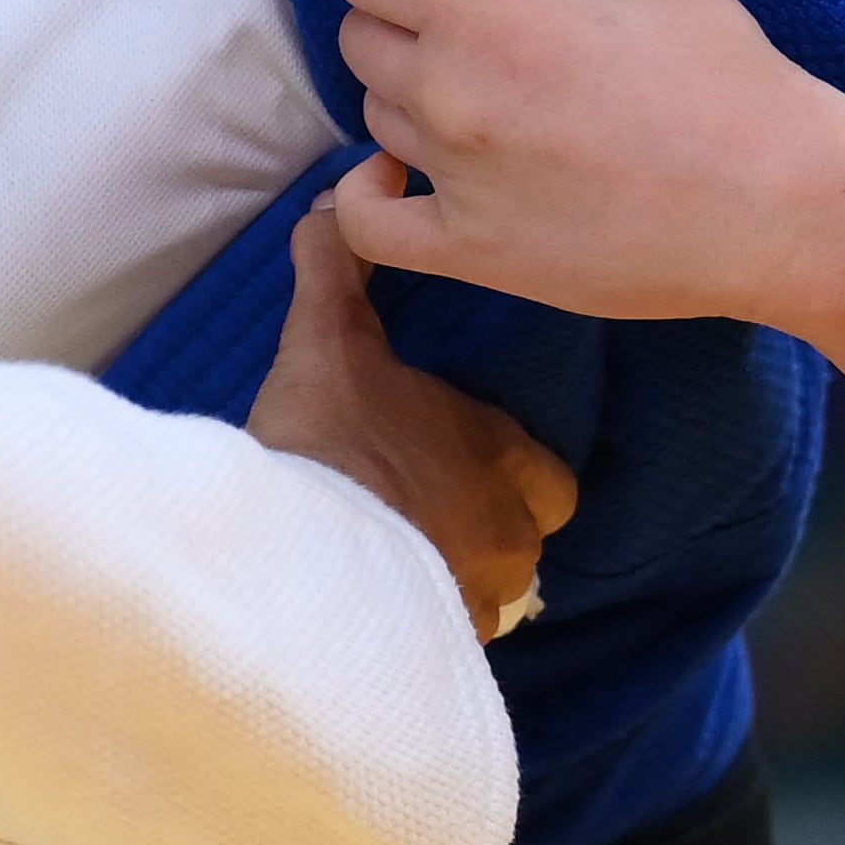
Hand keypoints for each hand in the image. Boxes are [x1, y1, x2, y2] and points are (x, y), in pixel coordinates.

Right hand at [249, 199, 577, 640]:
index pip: (548, 475)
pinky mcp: (444, 646)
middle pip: (521, 537)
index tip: (461, 459)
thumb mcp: (328, 338)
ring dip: (453, 578)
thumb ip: (337, 268)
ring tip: (394, 562)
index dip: (509, 468)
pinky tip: (376, 606)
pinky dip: (423, 624)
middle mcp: (511, 532)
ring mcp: (482, 596)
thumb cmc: (329, 438)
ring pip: (489, 592)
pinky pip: (450, 636)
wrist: (296, 548)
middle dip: (480, 528)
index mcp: (500, 455)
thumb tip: (334, 199)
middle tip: (419, 509)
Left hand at [327, 0, 844, 559]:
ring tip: (477, 100)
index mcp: (482, 14)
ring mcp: (455, 179)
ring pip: (374, 121)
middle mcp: (449, 95)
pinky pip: (369, 224)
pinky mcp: (471, 253)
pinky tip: (403, 178)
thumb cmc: (721, 74)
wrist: (784, 204)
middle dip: (400, 28)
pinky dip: (370, 199)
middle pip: (361, 42)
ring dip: (408, 103)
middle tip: (467, 35)